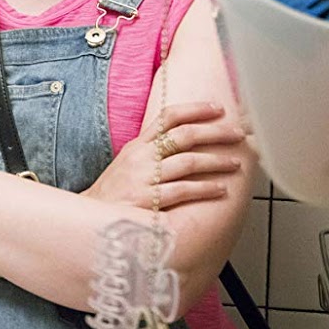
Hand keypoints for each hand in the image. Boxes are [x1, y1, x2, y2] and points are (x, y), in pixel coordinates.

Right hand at [84, 101, 245, 209]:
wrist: (90, 221)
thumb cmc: (114, 195)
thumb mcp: (128, 165)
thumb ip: (152, 153)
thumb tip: (184, 146)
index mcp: (137, 146)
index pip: (167, 116)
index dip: (195, 109)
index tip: (218, 108)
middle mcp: (141, 157)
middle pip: (184, 135)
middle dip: (215, 132)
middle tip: (237, 134)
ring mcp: (144, 177)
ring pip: (189, 161)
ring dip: (217, 161)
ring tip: (235, 163)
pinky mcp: (149, 199)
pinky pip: (184, 190)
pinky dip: (206, 189)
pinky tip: (221, 190)